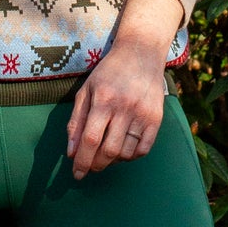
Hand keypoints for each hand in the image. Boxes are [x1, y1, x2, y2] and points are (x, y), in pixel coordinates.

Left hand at [66, 0, 182, 179]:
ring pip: (126, 153)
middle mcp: (124, 107)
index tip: (77, 174)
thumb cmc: (109, 72)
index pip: (90, 139)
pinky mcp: (156, 118)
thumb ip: (77, 121)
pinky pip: (143, 150)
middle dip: (96, 165)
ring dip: (112, 161)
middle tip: (90, 168)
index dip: (82, 160)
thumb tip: (71, 152)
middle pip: (109, 150)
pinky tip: (122, 150)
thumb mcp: (87, 89)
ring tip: (105, 155)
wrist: (141, 52)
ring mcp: (143, 113)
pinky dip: (131, 156)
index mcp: (103, 99)